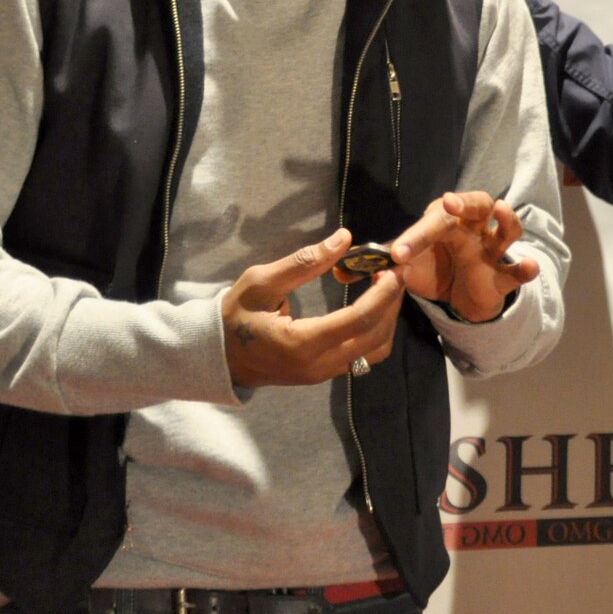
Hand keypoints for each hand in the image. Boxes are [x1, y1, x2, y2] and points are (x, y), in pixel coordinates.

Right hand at [221, 228, 404, 388]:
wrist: (216, 357)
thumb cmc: (234, 316)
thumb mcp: (261, 282)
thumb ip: (304, 262)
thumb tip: (344, 239)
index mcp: (302, 344)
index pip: (359, 319)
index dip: (383, 293)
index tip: (394, 267)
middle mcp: (318, 365)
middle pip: (375, 336)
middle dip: (392, 301)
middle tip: (395, 270)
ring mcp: (323, 374)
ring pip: (375, 350)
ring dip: (388, 317)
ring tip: (385, 285)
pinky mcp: (324, 374)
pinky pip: (363, 355)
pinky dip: (376, 329)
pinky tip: (371, 303)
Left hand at [387, 191, 541, 322]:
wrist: (457, 299)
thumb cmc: (433, 269)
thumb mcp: (405, 266)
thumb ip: (381, 266)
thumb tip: (347, 272)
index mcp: (445, 222)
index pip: (433, 221)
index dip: (416, 236)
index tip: (398, 255)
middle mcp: (472, 229)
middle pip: (476, 205)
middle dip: (464, 203)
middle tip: (447, 204)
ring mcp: (491, 251)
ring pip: (507, 230)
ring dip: (506, 220)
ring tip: (502, 211)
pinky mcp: (503, 277)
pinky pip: (518, 270)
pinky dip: (527, 268)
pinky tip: (529, 266)